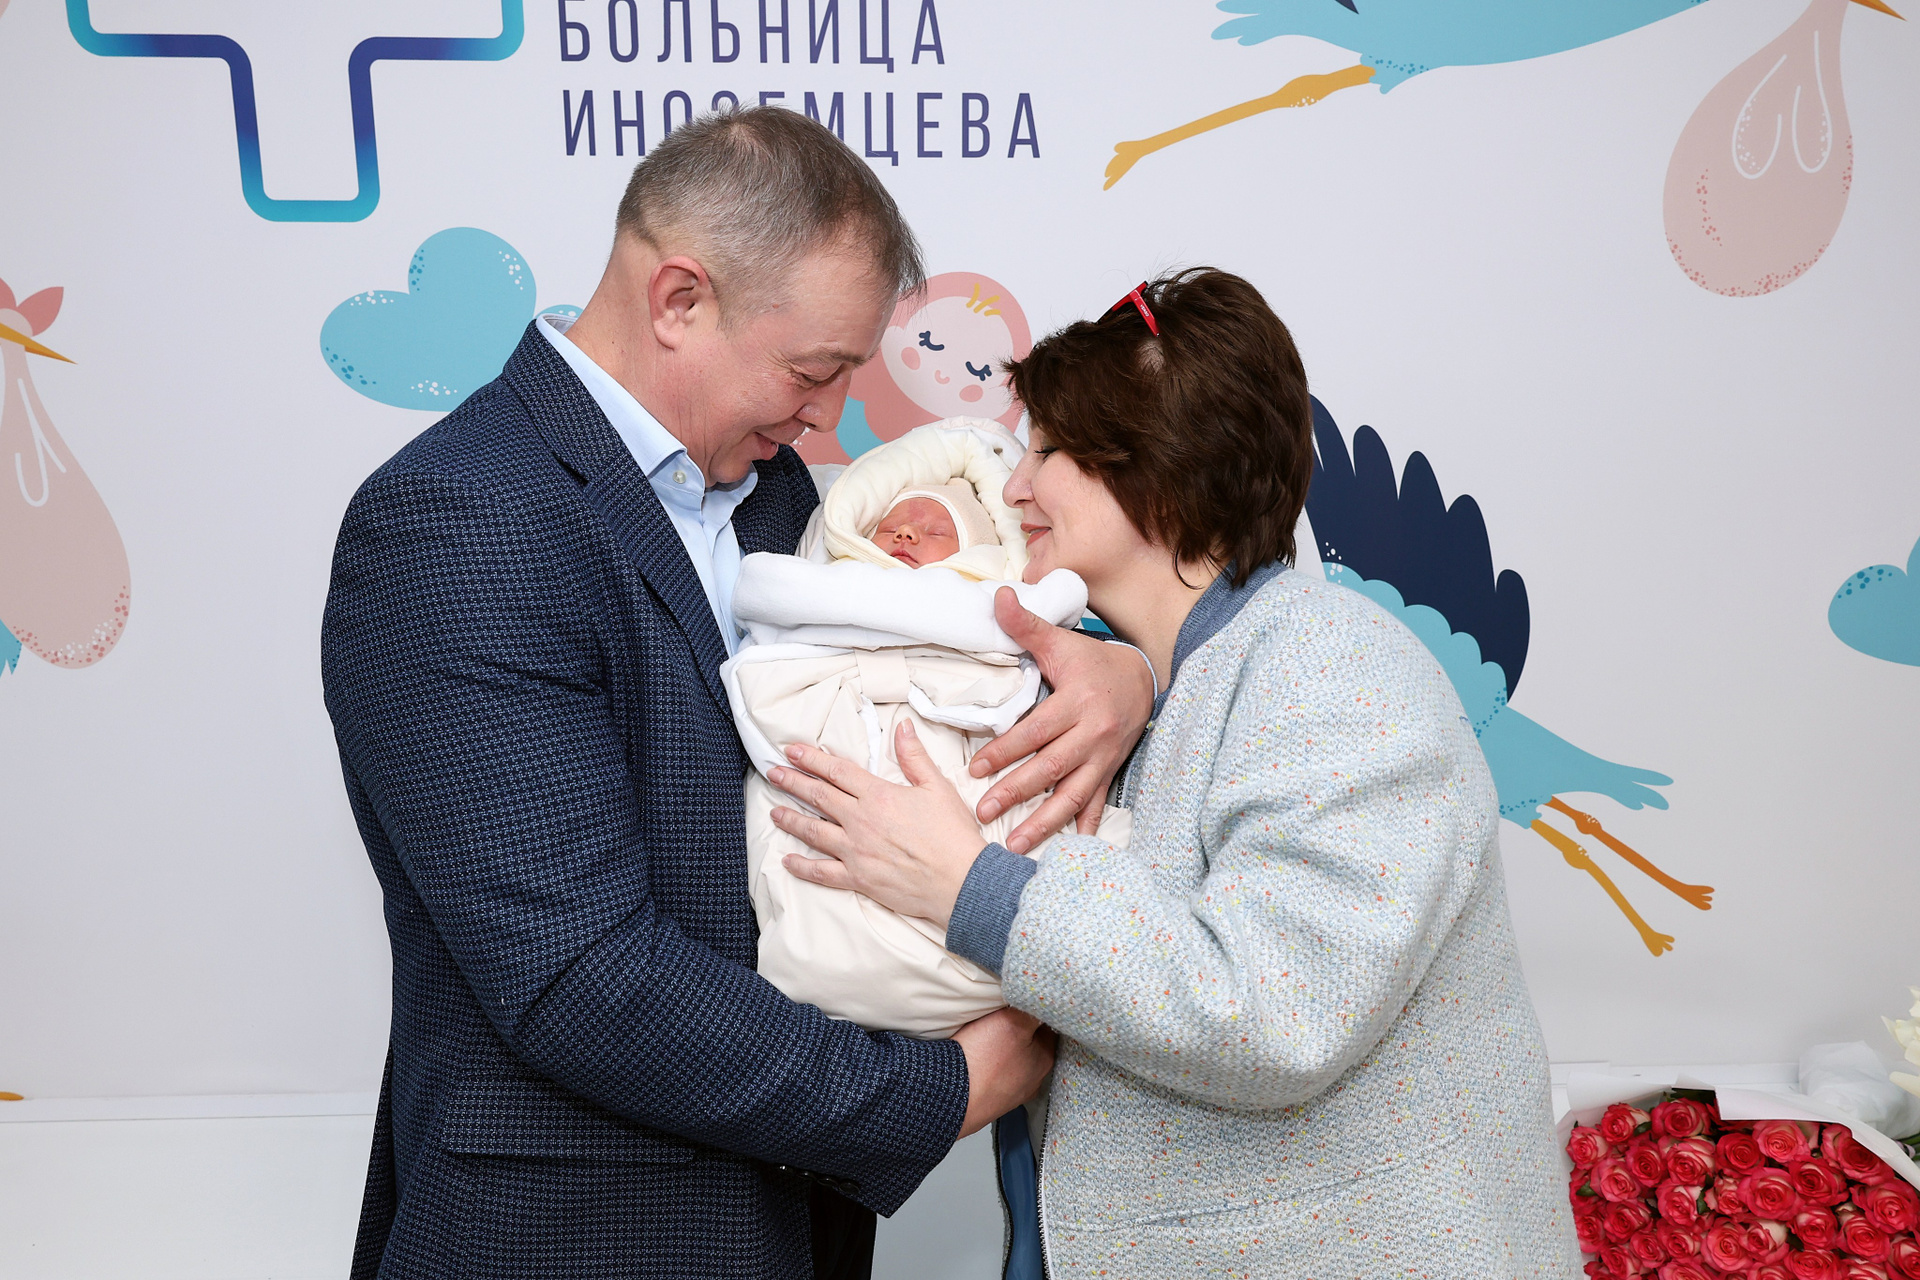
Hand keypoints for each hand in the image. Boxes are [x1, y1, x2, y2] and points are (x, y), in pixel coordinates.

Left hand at [770, 719, 985, 926]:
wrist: (961, 880)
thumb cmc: (953, 835)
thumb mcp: (937, 787)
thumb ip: (914, 757)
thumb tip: (902, 727)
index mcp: (878, 796)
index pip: (837, 771)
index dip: (812, 759)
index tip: (792, 751)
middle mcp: (860, 821)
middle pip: (818, 797)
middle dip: (793, 782)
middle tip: (774, 773)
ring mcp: (856, 851)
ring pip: (813, 832)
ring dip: (791, 819)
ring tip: (774, 811)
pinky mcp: (858, 878)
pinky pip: (822, 872)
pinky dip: (802, 867)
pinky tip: (787, 860)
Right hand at [953, 1007, 1055, 1138]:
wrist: (950, 1097)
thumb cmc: (984, 1061)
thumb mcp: (1013, 1021)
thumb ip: (1032, 1009)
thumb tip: (1043, 1000)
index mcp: (1045, 1060)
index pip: (1049, 1027)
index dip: (1035, 1011)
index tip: (1021, 1002)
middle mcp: (1033, 1080)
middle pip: (1030, 1045)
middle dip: (1019, 1031)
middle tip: (1001, 1017)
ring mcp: (1012, 1094)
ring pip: (1012, 1061)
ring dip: (1002, 1050)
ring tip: (985, 1037)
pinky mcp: (991, 1100)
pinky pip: (994, 1076)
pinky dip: (988, 1066)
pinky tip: (977, 1059)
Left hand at [970, 587, 1153, 852]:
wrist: (1143, 678)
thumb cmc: (1092, 662)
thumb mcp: (1060, 642)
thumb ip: (1025, 625)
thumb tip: (997, 596)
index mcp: (1077, 703)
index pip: (1035, 731)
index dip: (1005, 751)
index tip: (975, 768)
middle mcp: (1093, 734)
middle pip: (1050, 768)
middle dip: (1016, 791)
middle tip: (984, 811)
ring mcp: (1104, 757)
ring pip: (1072, 795)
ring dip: (1045, 822)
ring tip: (1017, 845)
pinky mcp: (1111, 771)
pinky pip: (1097, 803)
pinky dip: (1085, 828)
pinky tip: (1071, 852)